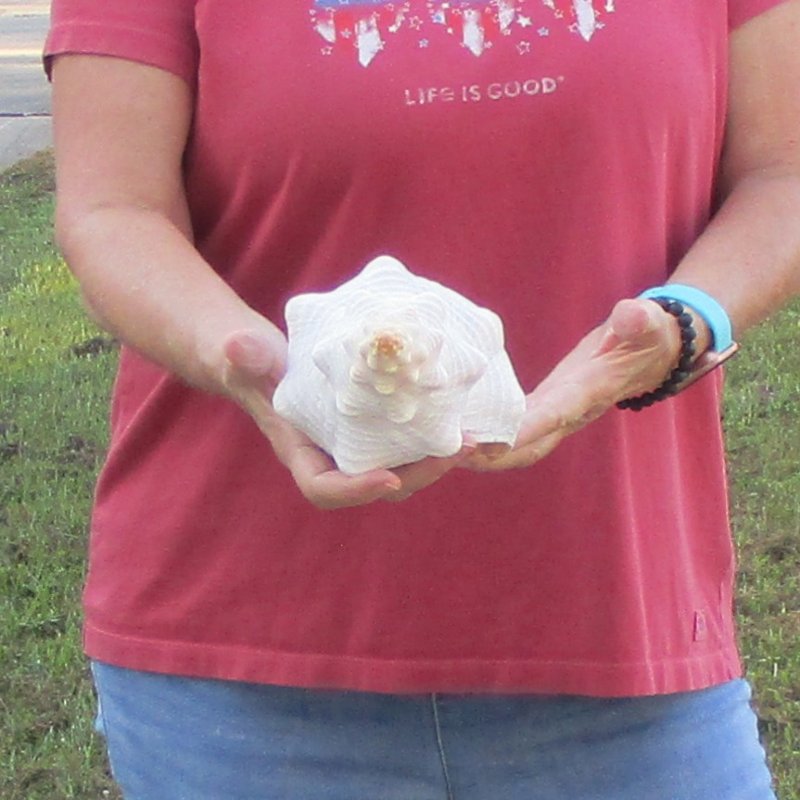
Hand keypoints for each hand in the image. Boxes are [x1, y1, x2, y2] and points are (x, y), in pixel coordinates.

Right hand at [220, 330, 471, 508]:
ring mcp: (360, 444)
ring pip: (404, 466)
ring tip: (477, 439)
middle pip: (380, 483)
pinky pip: (410, 440)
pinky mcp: (378, 426)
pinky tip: (467, 415)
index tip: (387, 476)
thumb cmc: (250, 361)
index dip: (356, 490)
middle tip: (459, 451)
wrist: (267, 361)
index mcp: (302, 453)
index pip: (325, 488)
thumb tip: (240, 349)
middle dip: (421, 474)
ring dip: (440, 458)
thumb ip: (242, 354)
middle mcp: (335, 457)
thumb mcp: (242, 356)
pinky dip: (437, 433)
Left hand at [464, 298, 700, 471]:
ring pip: (517, 447)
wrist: (652, 352)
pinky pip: (513, 431)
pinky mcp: (546, 407)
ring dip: (482, 454)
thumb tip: (629, 314)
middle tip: (446, 455)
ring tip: (439, 453)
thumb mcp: (648, 323)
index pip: (551, 416)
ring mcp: (556, 415)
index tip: (485, 440)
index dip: (520, 431)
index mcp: (587, 394)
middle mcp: (569, 413)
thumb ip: (639, 320)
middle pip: (526, 448)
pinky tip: (455, 431)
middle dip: (489, 456)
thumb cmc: (649, 335)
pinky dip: (486, 436)